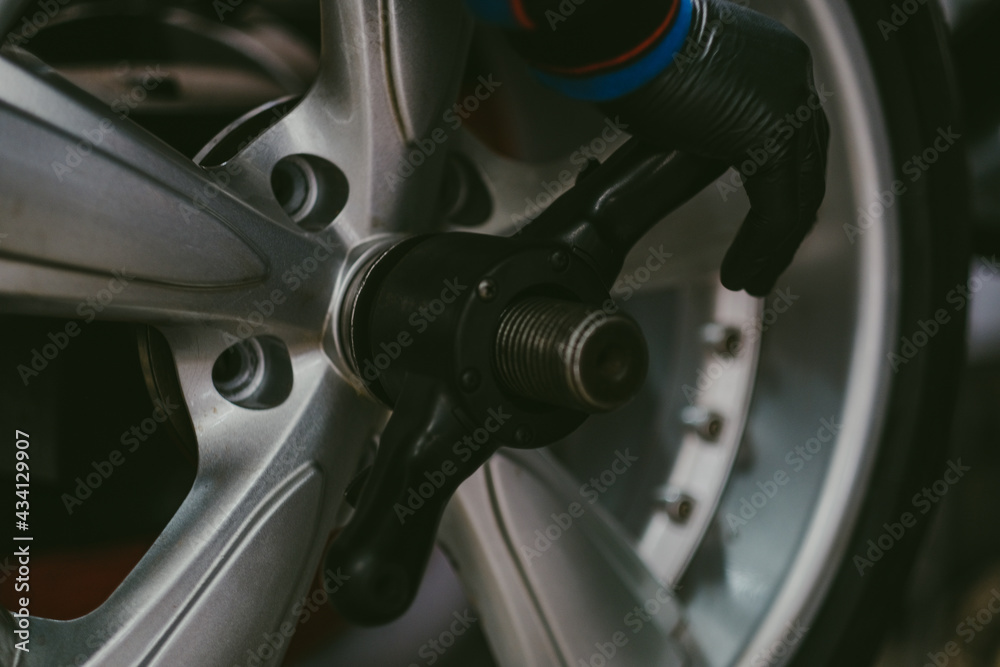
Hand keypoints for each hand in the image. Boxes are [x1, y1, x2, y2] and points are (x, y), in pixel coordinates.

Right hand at [602, 0, 829, 296]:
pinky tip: (741, 274)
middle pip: (804, 169)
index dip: (780, 191)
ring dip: (772, 248)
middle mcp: (792, 78)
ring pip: (796, 195)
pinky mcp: (768, 134)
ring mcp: (787, 103)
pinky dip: (761, 248)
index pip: (793, 139)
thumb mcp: (681, 85)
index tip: (762, 229)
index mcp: (775, 62)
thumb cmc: (629, 54)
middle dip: (784, 226)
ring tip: (751, 282)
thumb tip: (697, 138)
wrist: (620, 36)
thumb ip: (708, 113)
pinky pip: (777, 208)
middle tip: (765, 265)